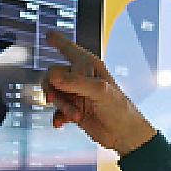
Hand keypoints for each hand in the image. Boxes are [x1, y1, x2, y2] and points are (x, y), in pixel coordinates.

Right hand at [40, 30, 155, 154]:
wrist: (123, 135)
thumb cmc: (119, 109)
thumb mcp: (100, 91)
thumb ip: (75, 82)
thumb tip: (53, 76)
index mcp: (90, 66)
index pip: (70, 49)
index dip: (58, 41)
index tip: (48, 35)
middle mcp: (81, 78)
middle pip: (52, 74)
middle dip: (53, 88)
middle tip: (54, 99)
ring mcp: (76, 94)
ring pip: (53, 93)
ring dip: (60, 105)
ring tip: (75, 114)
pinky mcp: (73, 109)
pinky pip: (56, 110)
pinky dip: (58, 116)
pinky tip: (62, 122)